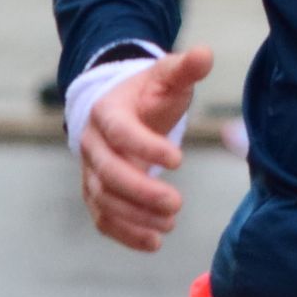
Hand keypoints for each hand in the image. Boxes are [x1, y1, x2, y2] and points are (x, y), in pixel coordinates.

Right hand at [78, 45, 213, 251]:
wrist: (122, 110)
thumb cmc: (150, 94)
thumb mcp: (168, 77)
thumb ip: (185, 68)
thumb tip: (205, 54)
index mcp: (107, 111)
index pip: (120, 132)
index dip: (145, 147)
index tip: (178, 160)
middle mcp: (92, 143)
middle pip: (107, 172)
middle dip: (140, 191)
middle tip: (176, 203)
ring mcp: (90, 171)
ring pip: (103, 199)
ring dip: (135, 216)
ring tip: (171, 224)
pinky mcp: (96, 193)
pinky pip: (102, 218)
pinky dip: (125, 234)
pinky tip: (154, 243)